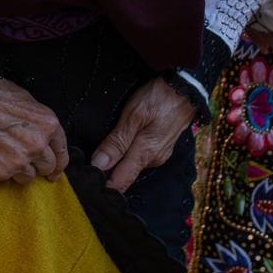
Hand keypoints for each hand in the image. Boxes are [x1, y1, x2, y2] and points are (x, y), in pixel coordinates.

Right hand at [0, 78, 67, 183]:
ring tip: (1, 155)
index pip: (61, 152)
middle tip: (24, 162)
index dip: (58, 163)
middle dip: (38, 166)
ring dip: (17, 170)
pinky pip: (4, 179)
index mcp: (48, 124)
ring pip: (27, 177)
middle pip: (47, 167)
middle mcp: (38, 144)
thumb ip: (37, 121)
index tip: (54, 171)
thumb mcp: (23, 99)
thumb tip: (40, 133)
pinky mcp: (0, 171)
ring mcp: (20, 160)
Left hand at [91, 76, 196, 193]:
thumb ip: (117, 142)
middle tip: (86, 163)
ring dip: (116, 162)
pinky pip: (139, 157)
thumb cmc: (159, 98)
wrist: (187, 88)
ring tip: (99, 153)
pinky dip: (127, 154)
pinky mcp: (161, 148)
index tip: (85, 180)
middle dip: (106, 172)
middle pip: (124, 175)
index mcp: (145, 155)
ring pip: (131, 166)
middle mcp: (153, 160)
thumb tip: (98, 165)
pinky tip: (119, 145)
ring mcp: (159, 155)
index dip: (101, 185)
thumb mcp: (134, 115)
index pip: (119, 182)